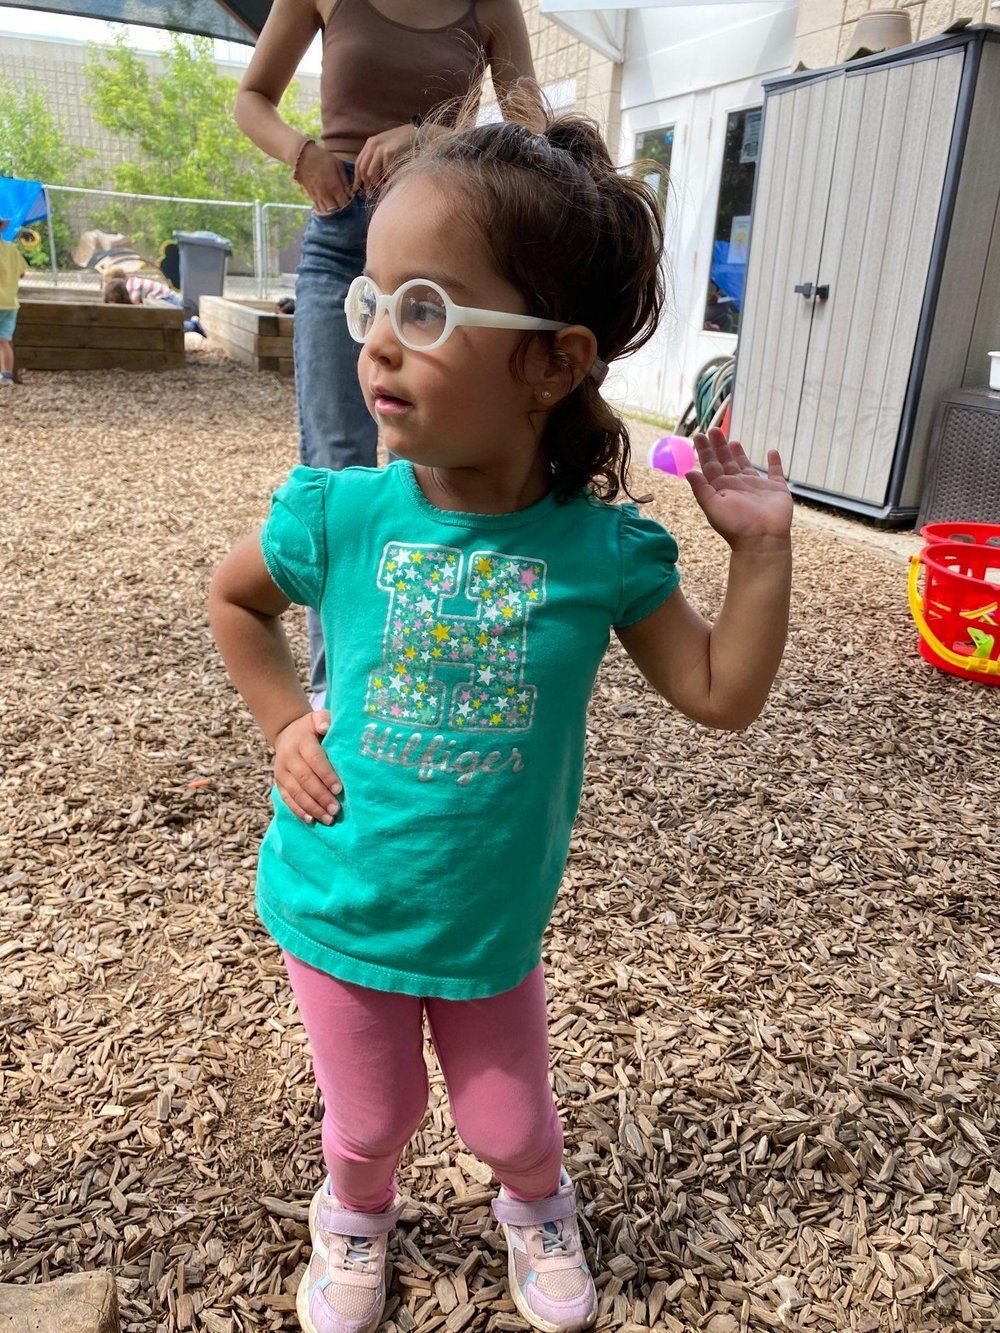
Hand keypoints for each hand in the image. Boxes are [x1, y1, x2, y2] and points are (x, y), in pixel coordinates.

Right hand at [273, 709, 342, 824]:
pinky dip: (298, 810)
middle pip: (305, 779)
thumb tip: (325, 727)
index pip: (314, 759)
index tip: (339, 789)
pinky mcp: (279, 782)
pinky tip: (311, 820)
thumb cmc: (312, 728)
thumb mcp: (317, 718)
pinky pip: (287, 798)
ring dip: (312, 807)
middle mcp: (288, 756)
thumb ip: (324, 719)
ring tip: (328, 819)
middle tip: (336, 810)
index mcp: (301, 741)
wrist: (287, 732)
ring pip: (296, 792)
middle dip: (321, 796)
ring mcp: (281, 771)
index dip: (326, 775)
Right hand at [296, 142, 352, 213]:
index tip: (350, 199)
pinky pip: (318, 208)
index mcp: (334, 187)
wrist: (302, 157)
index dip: (349, 204)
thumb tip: (350, 192)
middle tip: (344, 203)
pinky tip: (327, 205)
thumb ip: (345, 180)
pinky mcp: (311, 196)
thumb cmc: (322, 158)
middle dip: (341, 209)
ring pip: (326, 212)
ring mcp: (317, 197)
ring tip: (336, 206)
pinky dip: (324, 210)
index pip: (344, 204)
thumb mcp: (338, 165)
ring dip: (332, 211)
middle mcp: (325, 195)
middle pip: (336, 211)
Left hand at [354, 123, 417, 192]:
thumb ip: (377, 157)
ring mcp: (380, 147)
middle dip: (366, 184)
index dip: (357, 178)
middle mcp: (372, 144)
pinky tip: (391, 180)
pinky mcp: (389, 151)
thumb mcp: (386, 147)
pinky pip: (385, 171)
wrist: (418, 134)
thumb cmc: (403, 143)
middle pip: (363, 169)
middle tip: (370, 194)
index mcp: (370, 143)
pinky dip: (387, 178)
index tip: (357, 189)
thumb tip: (370, 176)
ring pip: (371, 173)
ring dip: (376, 183)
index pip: (358, 163)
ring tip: (382, 188)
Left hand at [685, 428, 791, 550]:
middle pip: (726, 461)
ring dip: (740, 453)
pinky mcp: (776, 489)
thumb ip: (701, 489)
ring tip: (733, 440)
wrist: (762, 539)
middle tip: (714, 430)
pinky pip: (776, 472)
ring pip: (746, 465)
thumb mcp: (713, 506)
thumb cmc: (736, 525)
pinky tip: (772, 452)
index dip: (704, 451)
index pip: (710, 465)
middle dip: (719, 446)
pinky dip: (775, 463)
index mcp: (722, 489)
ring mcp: (757, 487)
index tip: (699, 435)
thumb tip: (688, 471)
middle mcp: (738, 485)